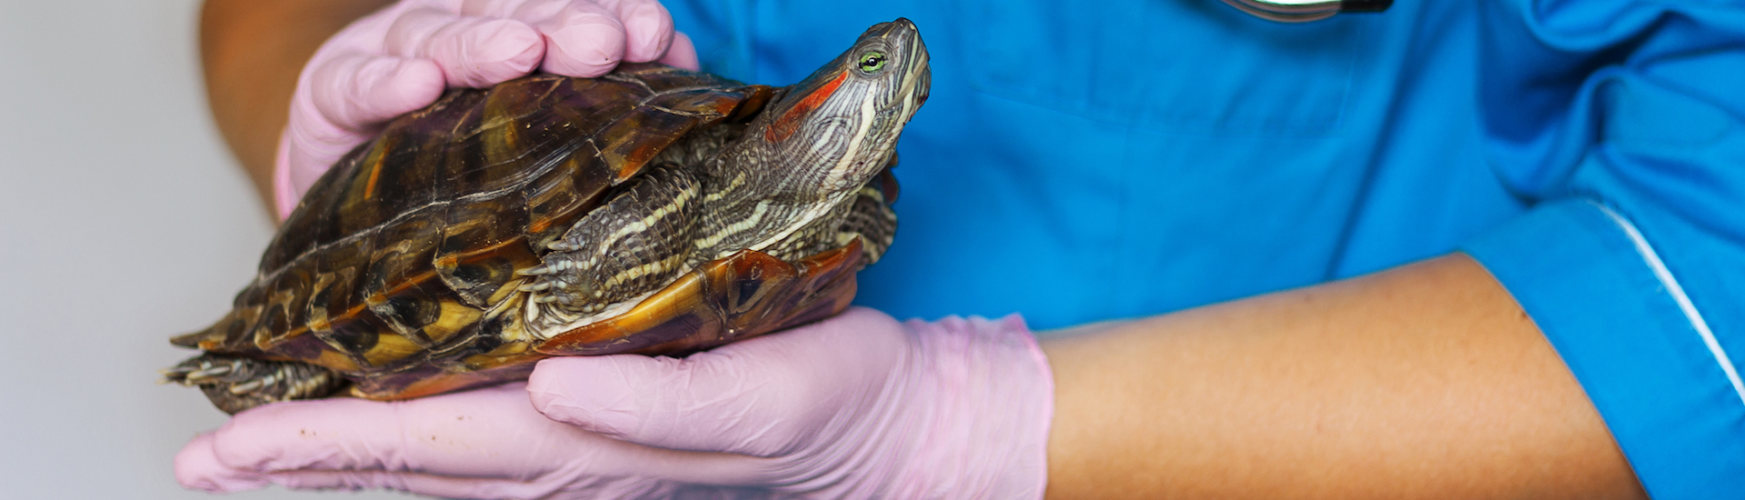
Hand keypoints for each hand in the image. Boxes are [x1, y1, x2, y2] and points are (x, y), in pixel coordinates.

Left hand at [175, 308, 1053, 497]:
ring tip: (257, 444)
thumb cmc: (819, 401)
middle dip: (298, 459)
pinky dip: (406, 436)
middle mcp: (560, 459)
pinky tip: (381, 419)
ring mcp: (573, 453)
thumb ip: (654, 402)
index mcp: (584, 449)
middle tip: (202, 451)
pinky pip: (475, 443)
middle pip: (405, 462)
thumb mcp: (751, 397)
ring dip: (337, 451)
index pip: (428, 447)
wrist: (870, 425)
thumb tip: (550, 384)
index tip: (232, 445)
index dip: (324, 443)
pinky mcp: (594, 431)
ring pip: (430, 458)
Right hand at [272, 0, 699, 218]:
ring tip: (520, 52)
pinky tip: (417, 85)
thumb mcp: (540, 150)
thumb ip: (605, 111)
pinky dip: (383, 81)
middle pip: (512, 16)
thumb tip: (682, 75)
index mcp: (519, 41)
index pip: (567, 16)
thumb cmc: (468, 184)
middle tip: (603, 42)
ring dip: (481, 42)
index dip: (610, 16)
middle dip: (562, 24)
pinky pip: (353, 84)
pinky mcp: (328, 94)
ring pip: (437, 35)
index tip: (656, 35)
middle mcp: (459, 36)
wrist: (356, 225)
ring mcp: (391, 56)